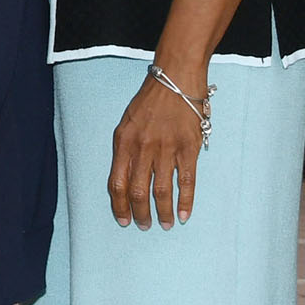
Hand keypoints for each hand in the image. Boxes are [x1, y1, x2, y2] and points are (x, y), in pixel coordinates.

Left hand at [109, 64, 206, 229]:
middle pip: (138, 191)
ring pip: (161, 190)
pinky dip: (185, 201)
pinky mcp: (188, 148)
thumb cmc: (150, 100)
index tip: (123, 220)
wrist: (176, 78)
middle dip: (140, 214)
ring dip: (163, 212)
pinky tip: (185, 214)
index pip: (116, 183)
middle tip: (144, 226)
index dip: (120, 206)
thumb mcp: (127, 122)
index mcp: (123, 142)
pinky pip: (186, 181)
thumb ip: (125, 150)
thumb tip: (127, 178)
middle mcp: (142, 148)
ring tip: (166, 224)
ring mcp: (166, 149)